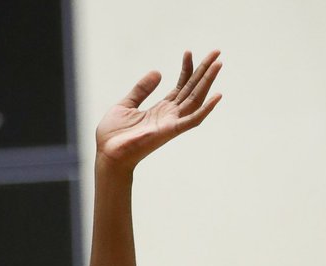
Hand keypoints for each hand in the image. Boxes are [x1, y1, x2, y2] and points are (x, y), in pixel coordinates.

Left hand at [97, 50, 221, 169]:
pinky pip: (192, 120)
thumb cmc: (113, 135)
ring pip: (196, 99)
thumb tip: (158, 72)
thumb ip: (141, 90)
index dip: (186, 69)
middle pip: (192, 90)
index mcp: (160, 110)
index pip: (180, 87)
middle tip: (216, 52)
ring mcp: (171, 123)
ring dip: (208, 82)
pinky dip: (206, 109)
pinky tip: (217, 95)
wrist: (107, 154)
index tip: (188, 52)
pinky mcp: (170, 131)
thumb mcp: (126, 105)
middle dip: (204, 71)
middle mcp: (169, 116)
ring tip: (218, 64)